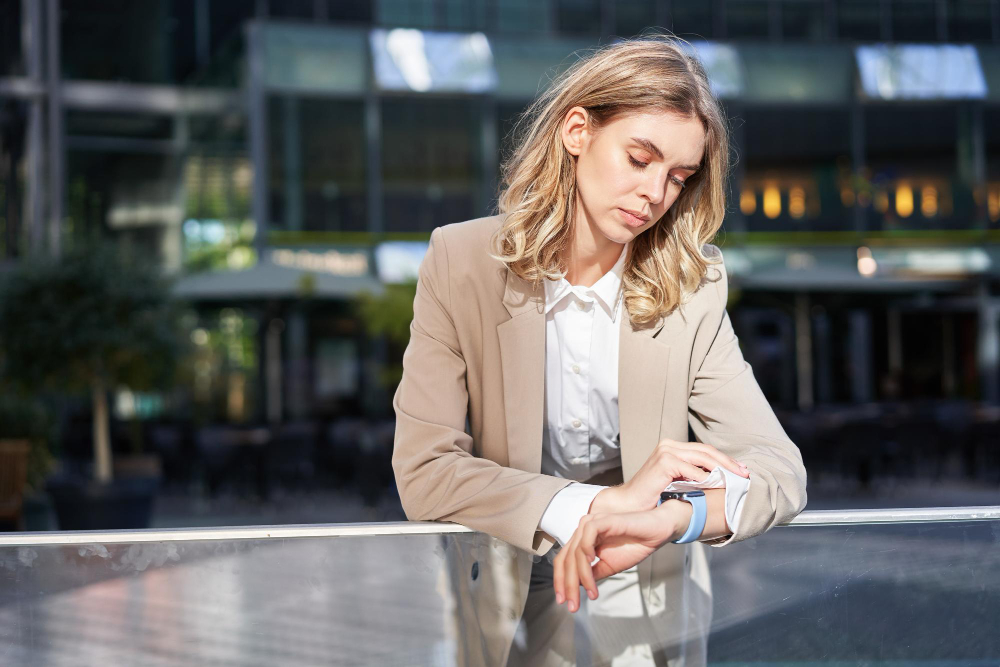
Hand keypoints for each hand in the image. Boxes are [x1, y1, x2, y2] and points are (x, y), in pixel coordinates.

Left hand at [552, 501, 687, 611]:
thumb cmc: (635, 545)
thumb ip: (593, 573)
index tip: (563, 601)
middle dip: (568, 585)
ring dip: (581, 576)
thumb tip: (577, 586)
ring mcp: (591, 523)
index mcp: (583, 540)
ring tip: (592, 593)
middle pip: (566, 559)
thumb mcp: (610, 566)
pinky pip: (587, 539)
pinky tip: (592, 566)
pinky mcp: (601, 520)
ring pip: (575, 553)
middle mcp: (582, 530)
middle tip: (573, 605)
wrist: (657, 532)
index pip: (564, 560)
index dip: (560, 581)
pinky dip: (586, 555)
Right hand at [590, 438, 748, 514]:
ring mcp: (666, 452)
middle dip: (728, 463)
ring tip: (735, 479)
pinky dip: (705, 478)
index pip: (705, 450)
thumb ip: (693, 475)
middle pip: (707, 451)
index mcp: (672, 447)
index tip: (741, 471)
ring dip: (722, 469)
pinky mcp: (663, 462)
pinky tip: (716, 485)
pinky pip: (691, 469)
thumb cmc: (652, 497)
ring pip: (702, 457)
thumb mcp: (677, 482)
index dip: (725, 460)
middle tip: (744, 474)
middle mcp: (669, 445)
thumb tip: (721, 478)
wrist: (630, 505)